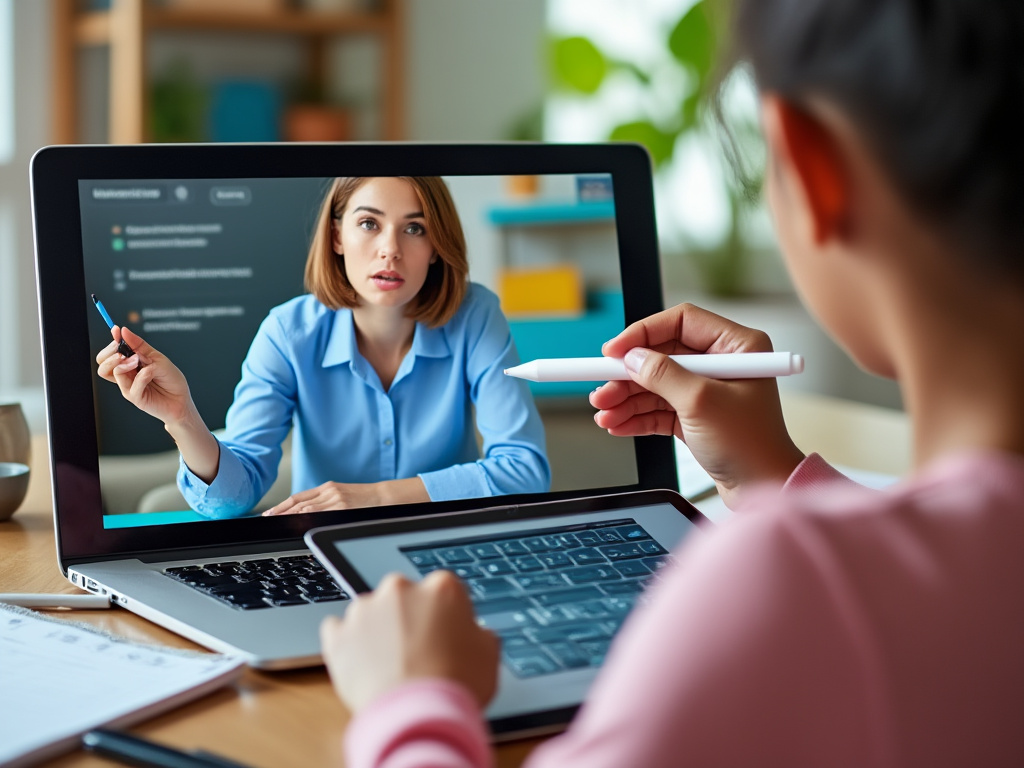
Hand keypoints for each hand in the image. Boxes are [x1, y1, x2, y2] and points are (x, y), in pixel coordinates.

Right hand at [95, 326, 194, 426]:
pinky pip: (129, 384)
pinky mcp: (133, 397)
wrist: (182, 400)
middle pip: (102, 362)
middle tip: (126, 351)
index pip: (110, 352)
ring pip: (107, 372)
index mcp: (130, 363)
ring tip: (137, 361)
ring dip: (122, 363)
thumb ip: (139, 346)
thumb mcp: (157, 357)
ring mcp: (127, 386)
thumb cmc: (171, 379)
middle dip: (111, 352)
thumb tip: (122, 331)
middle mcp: (125, 374)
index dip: (112, 341)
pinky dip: (141, 376)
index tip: (116, 330)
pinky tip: (151, 374)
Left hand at [262, 477, 429, 515]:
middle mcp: (330, 492)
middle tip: (268, 519)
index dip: (282, 505)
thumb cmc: (366, 500)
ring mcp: (337, 500)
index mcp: (329, 487)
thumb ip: (326, 502)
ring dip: (290, 518)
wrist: (386, 497)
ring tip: (277, 524)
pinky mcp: (344, 507)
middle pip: (300, 504)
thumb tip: (306, 515)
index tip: (270, 513)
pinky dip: (307, 521)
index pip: (299, 497)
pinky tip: (298, 526)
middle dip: (281, 513)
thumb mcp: (344, 495)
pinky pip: (321, 516)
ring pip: (307, 510)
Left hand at [320, 571, 499, 713]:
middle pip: (404, 597)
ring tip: (390, 664)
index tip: (445, 635)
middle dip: (409, 617)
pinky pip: (338, 631)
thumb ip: (478, 632)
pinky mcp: (337, 634)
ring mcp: (365, 610)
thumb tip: (473, 632)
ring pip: (371, 612)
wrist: (416, 716)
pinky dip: (348, 643)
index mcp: (441, 588)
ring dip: (378, 630)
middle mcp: (400, 589)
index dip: (446, 616)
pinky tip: (363, 664)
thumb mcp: (489, 654)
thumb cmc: (455, 685)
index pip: (443, 591)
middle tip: (418, 651)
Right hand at [590, 303, 804, 506]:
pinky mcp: (696, 415)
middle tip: (602, 389)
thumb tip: (632, 358)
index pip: (681, 322)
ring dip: (627, 399)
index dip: (644, 333)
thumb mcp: (700, 402)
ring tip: (604, 413)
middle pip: (662, 356)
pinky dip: (637, 416)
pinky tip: (617, 424)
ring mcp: (707, 390)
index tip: (614, 350)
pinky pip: (659, 408)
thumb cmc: (750, 444)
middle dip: (629, 375)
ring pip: (656, 384)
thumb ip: (663, 375)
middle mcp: (723, 363)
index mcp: (737, 346)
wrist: (762, 489)